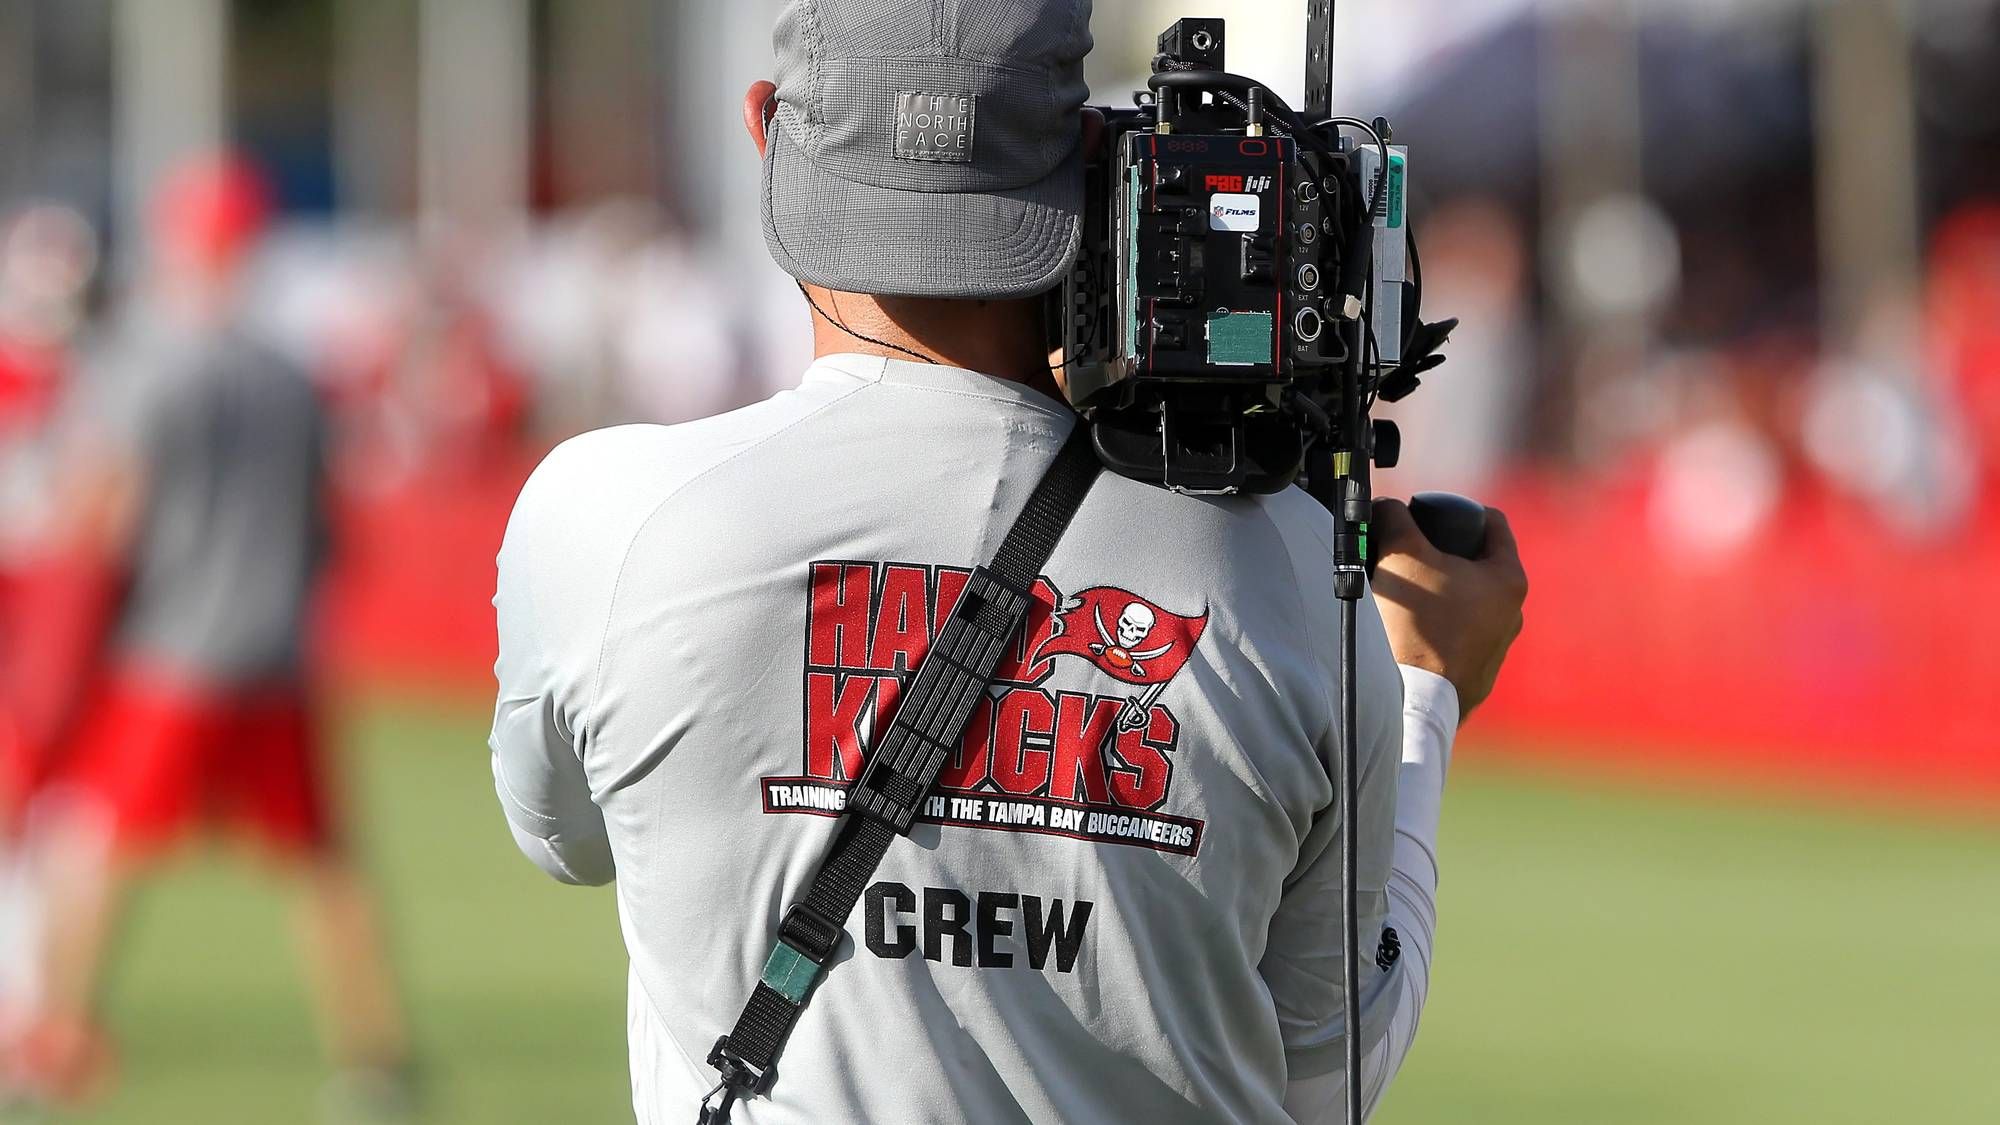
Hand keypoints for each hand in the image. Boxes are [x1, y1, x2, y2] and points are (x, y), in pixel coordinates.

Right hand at [1370, 499, 1528, 719]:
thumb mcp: (1401, 555)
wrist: (1415, 697)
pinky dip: (1438, 627)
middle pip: (1478, 564)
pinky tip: (1409, 632)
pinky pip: (1459, 637)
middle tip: (1409, 554)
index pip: (1491, 522)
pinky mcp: (1478, 674)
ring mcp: (1498, 647)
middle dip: (1444, 554)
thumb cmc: (1417, 623)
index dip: (1458, 509)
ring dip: (1440, 593)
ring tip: (1405, 596)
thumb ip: (1394, 518)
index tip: (1430, 515)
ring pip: (1468, 602)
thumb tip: (1387, 507)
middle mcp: (1513, 613)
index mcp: (1508, 578)